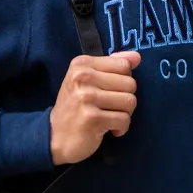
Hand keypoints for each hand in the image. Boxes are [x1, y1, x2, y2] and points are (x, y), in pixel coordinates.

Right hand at [49, 51, 140, 165]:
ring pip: (130, 102)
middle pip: (130, 84)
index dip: (123, 80)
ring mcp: (87, 97)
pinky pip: (124, 120)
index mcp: (82, 64)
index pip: (123, 65)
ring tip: (110, 117)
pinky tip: (109, 129)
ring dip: (124, 114)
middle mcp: (83, 77)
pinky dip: (121, 128)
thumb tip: (137, 57)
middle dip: (126, 99)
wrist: (55, 136)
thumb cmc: (76, 105)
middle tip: (111, 107)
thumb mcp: (89, 79)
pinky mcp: (93, 118)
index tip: (111, 91)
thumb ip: (112, 64)